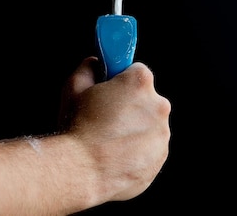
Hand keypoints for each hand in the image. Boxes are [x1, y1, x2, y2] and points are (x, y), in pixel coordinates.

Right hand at [58, 56, 171, 202]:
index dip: (120, 80)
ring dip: (135, 129)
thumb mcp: (74, 87)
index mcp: (140, 82)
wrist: (81, 171)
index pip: (136, 71)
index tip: (110, 90)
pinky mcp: (160, 158)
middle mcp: (158, 105)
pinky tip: (116, 156)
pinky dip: (137, 151)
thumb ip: (88, 67)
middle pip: (146, 98)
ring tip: (109, 140)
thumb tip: (95, 64)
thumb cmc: (77, 127)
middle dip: (130, 105)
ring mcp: (162, 134)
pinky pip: (150, 149)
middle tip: (106, 117)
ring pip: (149, 125)